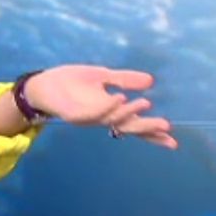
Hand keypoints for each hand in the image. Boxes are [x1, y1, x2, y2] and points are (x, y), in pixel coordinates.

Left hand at [26, 65, 177, 148]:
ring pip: (113, 120)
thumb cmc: (71, 82)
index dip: (153, 132)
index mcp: (110, 110)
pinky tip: (119, 98)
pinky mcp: (74, 114)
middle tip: (166, 127)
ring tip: (145, 102)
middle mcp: (102, 117)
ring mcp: (88, 117)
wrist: (43, 84)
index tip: (173, 140)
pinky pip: (93, 114)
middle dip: (147, 128)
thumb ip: (124, 79)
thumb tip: (151, 81)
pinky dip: (107, 108)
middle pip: (128, 126)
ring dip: (129, 112)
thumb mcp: (101, 76)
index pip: (135, 123)